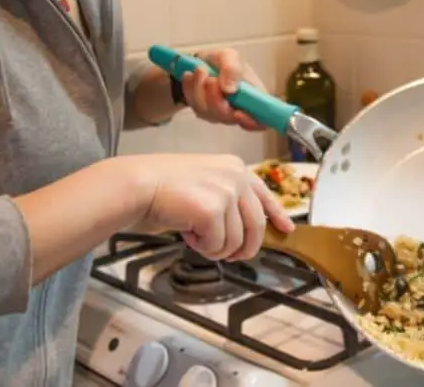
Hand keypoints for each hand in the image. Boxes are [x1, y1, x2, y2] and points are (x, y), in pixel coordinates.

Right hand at [129, 153, 295, 260]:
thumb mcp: (204, 184)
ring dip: (215, 247)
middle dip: (244, 248)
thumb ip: (227, 200)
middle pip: (256, 226)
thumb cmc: (162, 187)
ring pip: (236, 241)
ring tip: (194, 234)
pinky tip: (186, 232)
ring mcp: (226, 192)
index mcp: (234, 167)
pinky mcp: (213, 210)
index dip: (276, 215)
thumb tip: (245, 231)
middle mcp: (236, 177)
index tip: (286, 229)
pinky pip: (217, 245)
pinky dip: (201, 247)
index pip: (264, 194)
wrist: (137, 185)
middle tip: (230, 256)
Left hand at [183, 48, 265, 130]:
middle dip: (216, 99)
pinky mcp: (203, 112)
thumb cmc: (223, 61)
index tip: (238, 112)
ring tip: (200, 69)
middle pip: (228, 118)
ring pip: (209, 113)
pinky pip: (195, 107)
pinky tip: (190, 76)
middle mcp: (238, 111)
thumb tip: (230, 90)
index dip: (251, 122)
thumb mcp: (230, 56)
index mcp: (254, 99)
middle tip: (210, 78)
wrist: (202, 62)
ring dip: (201, 90)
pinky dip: (190, 90)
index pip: (260, 122)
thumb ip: (233, 69)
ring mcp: (219, 115)